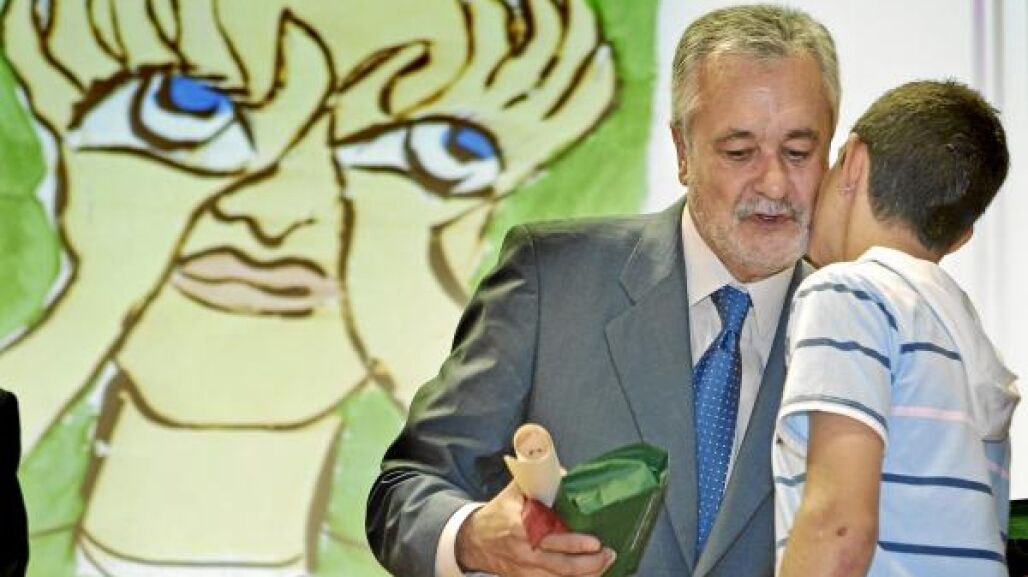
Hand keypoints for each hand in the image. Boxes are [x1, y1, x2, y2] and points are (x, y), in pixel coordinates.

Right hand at [455, 482, 614, 576]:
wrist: (474, 540)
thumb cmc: (497, 514)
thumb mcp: (514, 492)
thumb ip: (539, 481)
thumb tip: (567, 475)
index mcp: (520, 526)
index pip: (551, 538)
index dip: (574, 543)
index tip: (594, 542)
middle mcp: (525, 551)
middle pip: (561, 564)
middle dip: (589, 562)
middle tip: (607, 553)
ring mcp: (526, 569)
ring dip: (586, 573)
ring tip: (605, 563)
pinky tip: (590, 573)